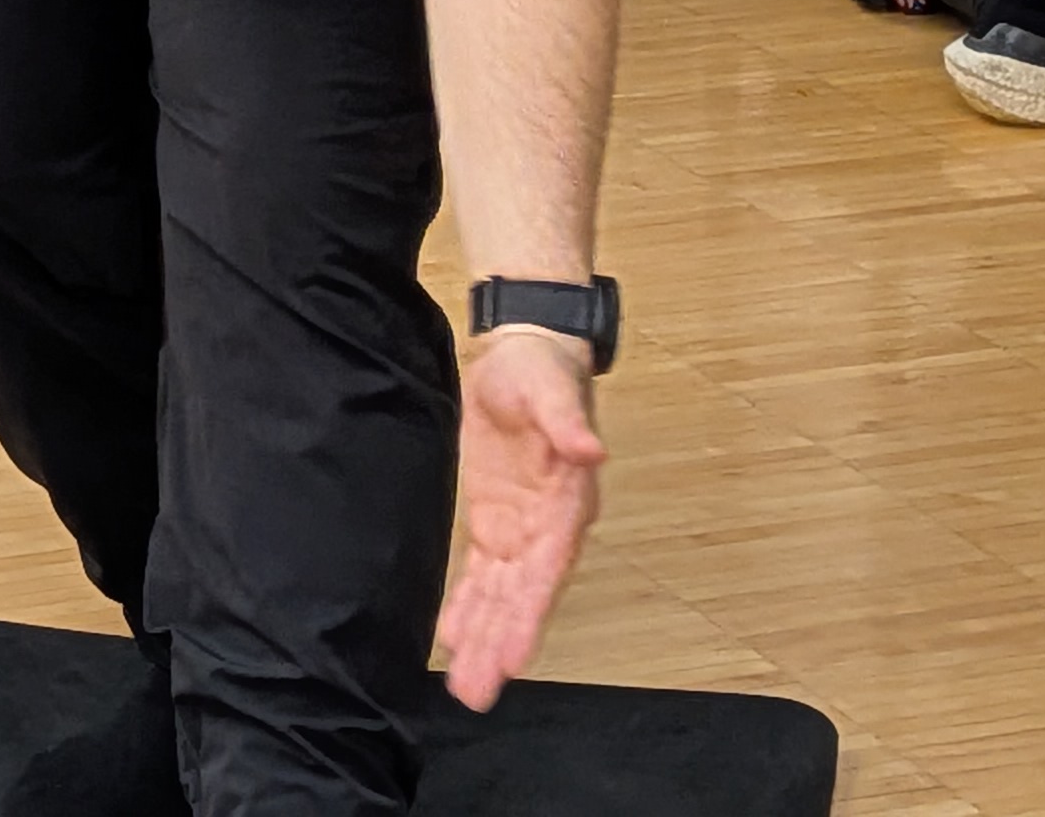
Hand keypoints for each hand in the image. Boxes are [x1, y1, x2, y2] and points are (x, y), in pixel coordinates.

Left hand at [436, 328, 606, 707]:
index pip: (548, 569)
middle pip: (523, 596)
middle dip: (502, 643)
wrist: (522, 354)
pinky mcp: (494, 522)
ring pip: (502, 595)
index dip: (531, 614)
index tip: (514, 657)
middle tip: (477, 691)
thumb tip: (592, 449)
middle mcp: (547, 528)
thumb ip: (565, 420)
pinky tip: (452, 640)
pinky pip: (482, 574)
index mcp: (566, 503)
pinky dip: (467, 607)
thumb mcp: (547, 388)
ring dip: (484, 638)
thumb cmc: (540, 372)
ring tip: (465, 686)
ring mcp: (520, 529)